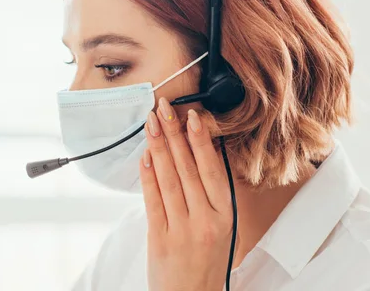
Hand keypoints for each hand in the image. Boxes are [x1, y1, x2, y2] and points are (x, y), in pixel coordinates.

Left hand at [139, 97, 233, 290]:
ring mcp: (182, 229)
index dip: (200, 139)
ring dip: (158, 147)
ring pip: (168, 179)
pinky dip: (147, 176)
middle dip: (174, 134)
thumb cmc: (208, 261)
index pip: (211, 168)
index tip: (192, 115)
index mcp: (225, 214)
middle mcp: (206, 220)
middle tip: (164, 108)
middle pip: (187, 168)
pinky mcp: (160, 238)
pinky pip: (152, 200)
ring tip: (151, 123)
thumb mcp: (223, 227)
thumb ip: (211, 194)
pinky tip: (144, 156)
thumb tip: (197, 153)